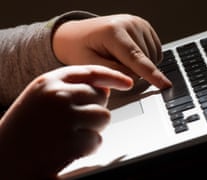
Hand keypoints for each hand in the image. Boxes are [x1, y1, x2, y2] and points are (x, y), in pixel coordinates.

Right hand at [0, 65, 132, 178]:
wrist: (3, 158)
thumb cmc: (24, 129)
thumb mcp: (41, 98)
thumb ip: (70, 88)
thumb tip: (105, 89)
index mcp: (48, 82)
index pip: (91, 72)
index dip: (112, 76)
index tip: (127, 81)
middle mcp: (58, 95)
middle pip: (101, 97)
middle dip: (95, 110)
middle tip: (75, 123)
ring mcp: (65, 118)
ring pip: (103, 117)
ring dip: (93, 129)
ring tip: (70, 136)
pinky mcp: (70, 142)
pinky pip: (97, 140)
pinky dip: (88, 147)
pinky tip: (68, 150)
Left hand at [52, 14, 171, 89]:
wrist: (78, 34)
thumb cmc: (80, 49)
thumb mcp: (89, 64)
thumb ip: (112, 72)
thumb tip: (133, 80)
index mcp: (114, 31)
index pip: (136, 58)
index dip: (151, 74)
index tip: (164, 85)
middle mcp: (130, 23)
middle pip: (145, 61)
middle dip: (133, 71)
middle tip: (113, 64)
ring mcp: (140, 24)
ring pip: (152, 58)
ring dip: (140, 66)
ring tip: (120, 58)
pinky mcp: (146, 27)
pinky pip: (155, 52)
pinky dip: (146, 59)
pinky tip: (130, 55)